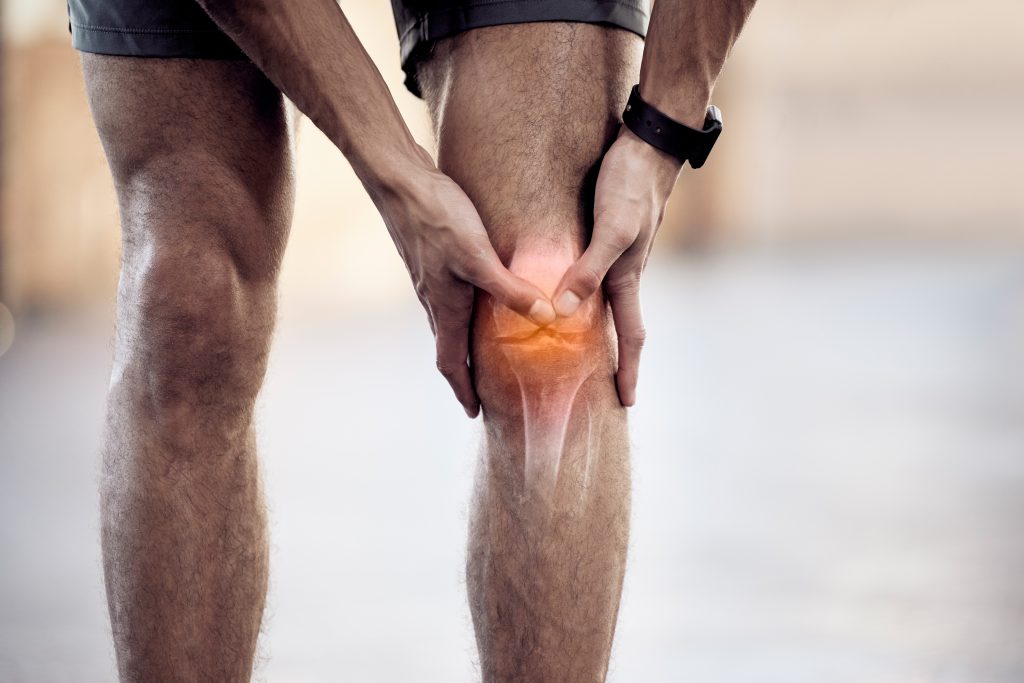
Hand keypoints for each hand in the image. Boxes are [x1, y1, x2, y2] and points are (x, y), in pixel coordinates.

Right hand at [374, 151, 555, 417]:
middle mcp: (433, 299)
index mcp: (444, 306)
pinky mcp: (430, 259)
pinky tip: (477, 299)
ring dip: (462, 344)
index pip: (450, 362)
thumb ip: (510, 290)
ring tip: (483, 353)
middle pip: (448, 348)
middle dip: (464, 374)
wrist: (399, 182)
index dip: (463, 390)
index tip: (474, 413)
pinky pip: (447, 299)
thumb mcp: (478, 257)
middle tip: (483, 392)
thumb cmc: (437, 218)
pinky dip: (462, 313)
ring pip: (446, 323)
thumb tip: (545, 318)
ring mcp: (429, 279)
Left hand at [551, 128, 681, 405]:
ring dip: (597, 332)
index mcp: (627, 278)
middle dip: (616, 362)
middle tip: (603, 391)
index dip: (629, 371)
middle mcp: (623, 273)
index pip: (632, 337)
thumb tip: (566, 312)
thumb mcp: (612, 228)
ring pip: (605, 305)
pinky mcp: (606, 236)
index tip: (627, 404)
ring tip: (580, 355)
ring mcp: (617, 256)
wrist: (647, 144)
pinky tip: (567, 297)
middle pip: (620, 327)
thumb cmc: (631, 185)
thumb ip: (589, 269)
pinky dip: (583, 297)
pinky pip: (593, 278)